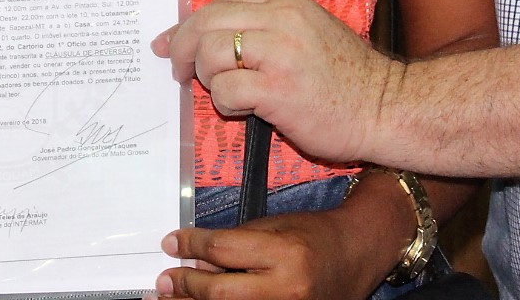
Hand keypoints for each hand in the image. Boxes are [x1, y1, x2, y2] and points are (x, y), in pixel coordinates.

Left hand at [155, 0, 395, 166]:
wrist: (383, 106)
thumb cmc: (343, 76)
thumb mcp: (307, 30)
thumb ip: (265, 27)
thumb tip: (210, 35)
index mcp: (285, 2)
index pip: (220, 5)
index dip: (188, 25)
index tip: (171, 43)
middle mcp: (281, 19)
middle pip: (207, 23)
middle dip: (183, 47)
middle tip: (179, 70)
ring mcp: (279, 53)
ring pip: (211, 52)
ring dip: (206, 75)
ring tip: (222, 90)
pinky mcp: (278, 90)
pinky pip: (226, 89)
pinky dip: (225, 102)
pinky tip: (243, 110)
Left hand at [156, 197, 407, 299]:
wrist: (356, 255)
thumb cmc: (314, 234)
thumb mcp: (274, 226)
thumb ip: (235, 243)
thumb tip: (194, 261)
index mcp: (283, 251)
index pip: (223, 249)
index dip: (191, 244)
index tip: (170, 242)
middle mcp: (286, 287)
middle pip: (219, 291)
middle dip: (186, 285)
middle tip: (163, 278)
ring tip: (171, 298)